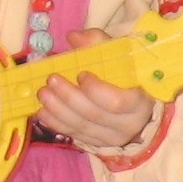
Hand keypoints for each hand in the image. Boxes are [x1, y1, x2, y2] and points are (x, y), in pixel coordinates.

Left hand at [39, 26, 157, 152]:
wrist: (138, 108)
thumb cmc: (128, 77)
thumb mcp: (120, 57)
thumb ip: (99, 44)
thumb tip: (73, 37)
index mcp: (140, 102)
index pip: (117, 102)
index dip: (96, 89)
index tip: (81, 74)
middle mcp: (128, 124)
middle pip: (94, 114)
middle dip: (69, 97)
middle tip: (52, 80)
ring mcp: (112, 137)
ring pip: (81, 126)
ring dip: (58, 110)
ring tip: (43, 93)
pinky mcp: (98, 144)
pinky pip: (74, 135)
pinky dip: (56, 123)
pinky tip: (42, 111)